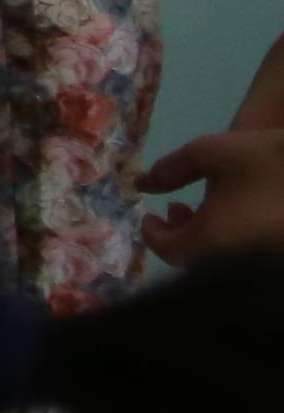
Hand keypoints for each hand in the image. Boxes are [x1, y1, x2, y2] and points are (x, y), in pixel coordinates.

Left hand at [140, 126, 283, 265]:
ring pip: (218, 258)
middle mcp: (234, 260)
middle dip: (178, 235)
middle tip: (176, 208)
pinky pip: (241, 255)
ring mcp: (259, 259)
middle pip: (193, 260)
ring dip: (203, 236)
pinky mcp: (275, 253)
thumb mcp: (210, 153)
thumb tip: (142, 184)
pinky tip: (237, 214)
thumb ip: (171, 169)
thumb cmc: (267, 161)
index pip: (168, 252)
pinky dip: (228, 239)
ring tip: (203, 207)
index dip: (153, 234)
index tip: (149, 215)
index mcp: (212, 241)